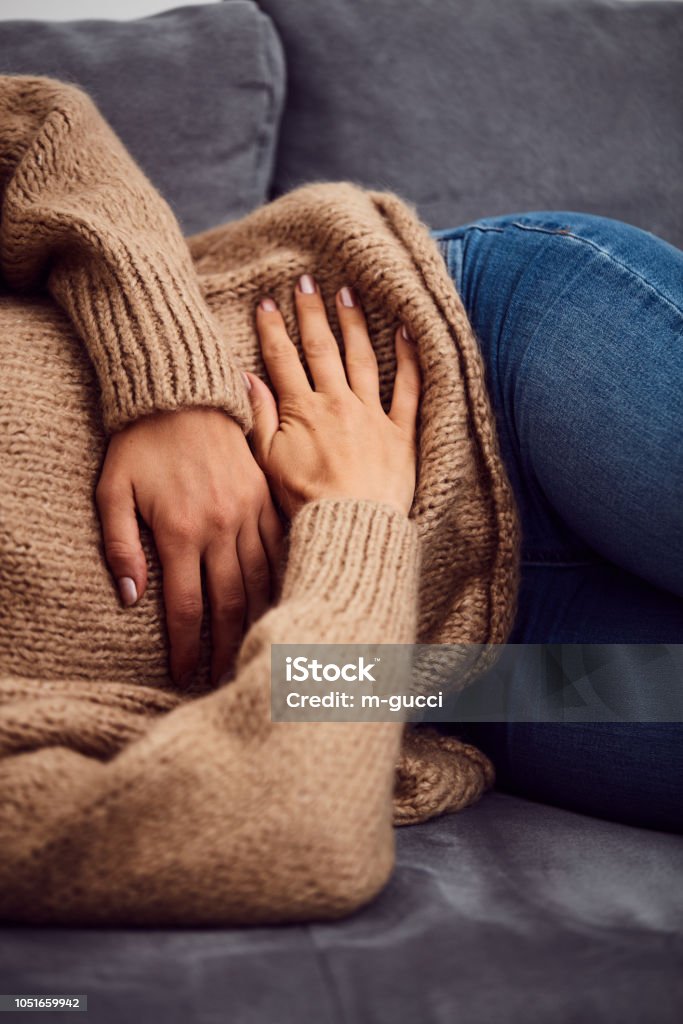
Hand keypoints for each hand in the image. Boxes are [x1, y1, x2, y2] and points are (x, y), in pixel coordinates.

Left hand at [96, 408, 283, 686]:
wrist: (182, 393)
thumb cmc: (140, 444)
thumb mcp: (112, 492)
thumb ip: (120, 546)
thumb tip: (131, 597)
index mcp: (181, 531)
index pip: (188, 607)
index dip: (187, 648)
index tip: (184, 676)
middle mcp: (221, 526)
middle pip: (229, 603)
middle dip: (225, 647)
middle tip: (223, 678)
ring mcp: (249, 511)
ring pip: (261, 580)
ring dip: (256, 620)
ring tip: (252, 651)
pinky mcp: (266, 496)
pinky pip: (279, 547)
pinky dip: (280, 579)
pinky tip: (278, 602)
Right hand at [245, 275, 419, 518]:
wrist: (349, 526)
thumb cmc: (304, 502)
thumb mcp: (268, 462)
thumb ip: (260, 417)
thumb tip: (247, 378)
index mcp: (302, 411)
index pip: (283, 359)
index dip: (273, 329)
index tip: (267, 302)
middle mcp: (337, 404)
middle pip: (322, 349)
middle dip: (312, 313)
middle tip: (307, 282)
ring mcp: (371, 415)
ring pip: (362, 358)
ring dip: (354, 324)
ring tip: (348, 295)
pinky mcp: (400, 432)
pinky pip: (408, 389)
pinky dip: (409, 359)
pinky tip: (406, 331)